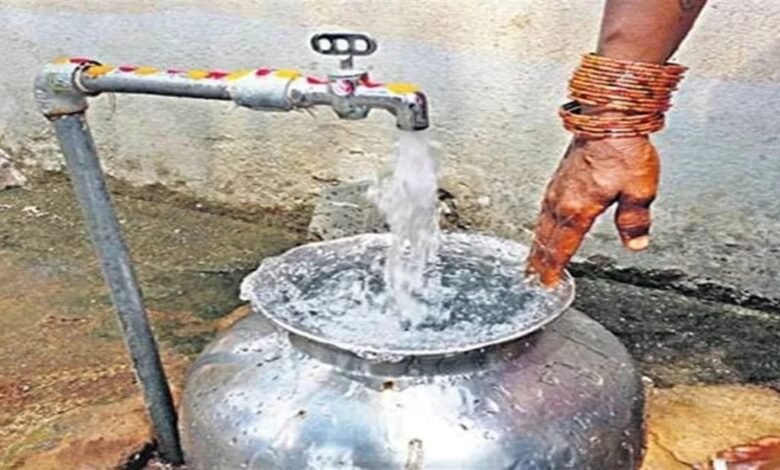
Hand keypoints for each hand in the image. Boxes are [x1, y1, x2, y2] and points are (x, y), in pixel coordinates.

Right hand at [526, 136, 659, 285]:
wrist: (607, 116)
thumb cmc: (622, 149)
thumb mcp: (639, 190)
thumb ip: (635, 221)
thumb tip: (635, 243)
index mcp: (578, 209)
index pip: (562, 247)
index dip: (554, 268)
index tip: (548, 283)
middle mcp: (562, 201)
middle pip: (546, 239)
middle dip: (539, 261)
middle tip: (532, 278)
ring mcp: (557, 188)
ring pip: (542, 224)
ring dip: (537, 244)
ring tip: (533, 257)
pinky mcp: (559, 177)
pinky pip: (544, 209)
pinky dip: (540, 224)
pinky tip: (544, 224)